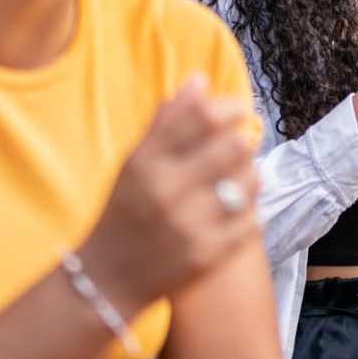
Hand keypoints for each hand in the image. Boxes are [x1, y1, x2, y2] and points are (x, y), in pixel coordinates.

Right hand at [78, 76, 259, 318]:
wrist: (107, 279)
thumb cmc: (125, 210)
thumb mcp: (134, 162)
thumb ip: (166, 121)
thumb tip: (199, 79)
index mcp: (145, 162)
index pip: (202, 117)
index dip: (229, 106)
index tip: (237, 109)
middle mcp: (166, 191)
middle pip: (232, 146)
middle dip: (243, 139)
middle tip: (241, 142)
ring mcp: (189, 224)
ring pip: (248, 181)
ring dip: (249, 172)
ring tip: (240, 173)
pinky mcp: (207, 254)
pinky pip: (250, 218)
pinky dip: (248, 207)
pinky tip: (238, 204)